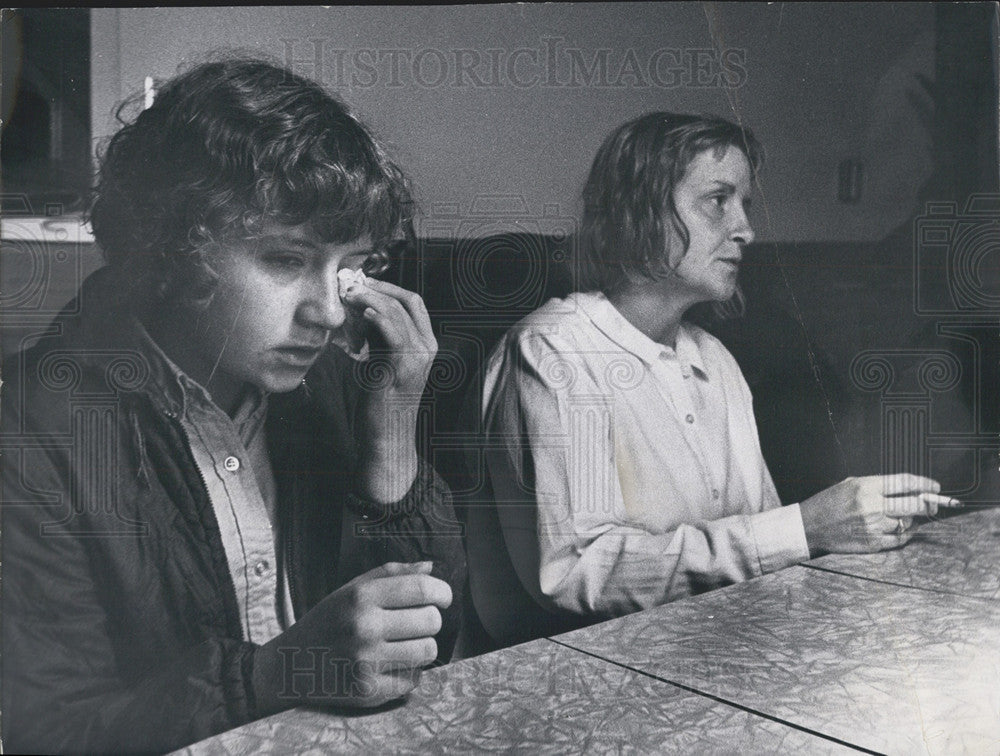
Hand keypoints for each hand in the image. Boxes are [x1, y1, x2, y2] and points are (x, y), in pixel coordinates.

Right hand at [252, 562, 451, 714]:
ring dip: (422, 647)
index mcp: (361, 597)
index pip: (422, 589)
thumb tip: (431, 567)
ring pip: (428, 652)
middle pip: (431, 621)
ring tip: (404, 644)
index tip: (443, 597)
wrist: (290, 665)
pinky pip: (413, 679)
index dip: (442, 592)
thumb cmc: (328, 621)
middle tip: (416, 623)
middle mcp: (363, 628)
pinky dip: (408, 672)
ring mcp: (365, 662)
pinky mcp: (367, 691)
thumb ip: (392, 574)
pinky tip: (390, 665)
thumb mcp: (351, 589)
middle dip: (430, 620)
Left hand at [341, 279, 437, 502]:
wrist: (388, 440)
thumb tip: (360, 312)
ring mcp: (417, 358)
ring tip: (348, 293)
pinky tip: (360, 311)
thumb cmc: (382, 404)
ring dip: (370, 297)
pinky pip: (393, 332)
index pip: (413, 302)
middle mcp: (427, 348)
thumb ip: (379, 339)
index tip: (363, 281)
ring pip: (398, 312)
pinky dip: (377, 316)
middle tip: (349, 283)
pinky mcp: (402, 368)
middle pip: (406, 302)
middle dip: (376, 287)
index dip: (388, 286)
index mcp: (426, 345)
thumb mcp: (383, 363)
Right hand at [799, 473, 960, 555]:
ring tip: (903, 515)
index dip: (925, 484)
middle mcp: (872, 506)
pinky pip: (900, 539)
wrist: (810, 526)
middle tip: (930, 504)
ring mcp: (873, 526)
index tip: (934, 487)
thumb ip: (878, 485)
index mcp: (866, 487)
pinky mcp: (873, 543)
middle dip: (927, 504)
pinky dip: (905, 533)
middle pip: (914, 505)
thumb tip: (909, 489)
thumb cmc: (830, 502)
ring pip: (907, 522)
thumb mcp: (850, 484)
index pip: (905, 483)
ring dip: (910, 519)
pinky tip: (902, 528)